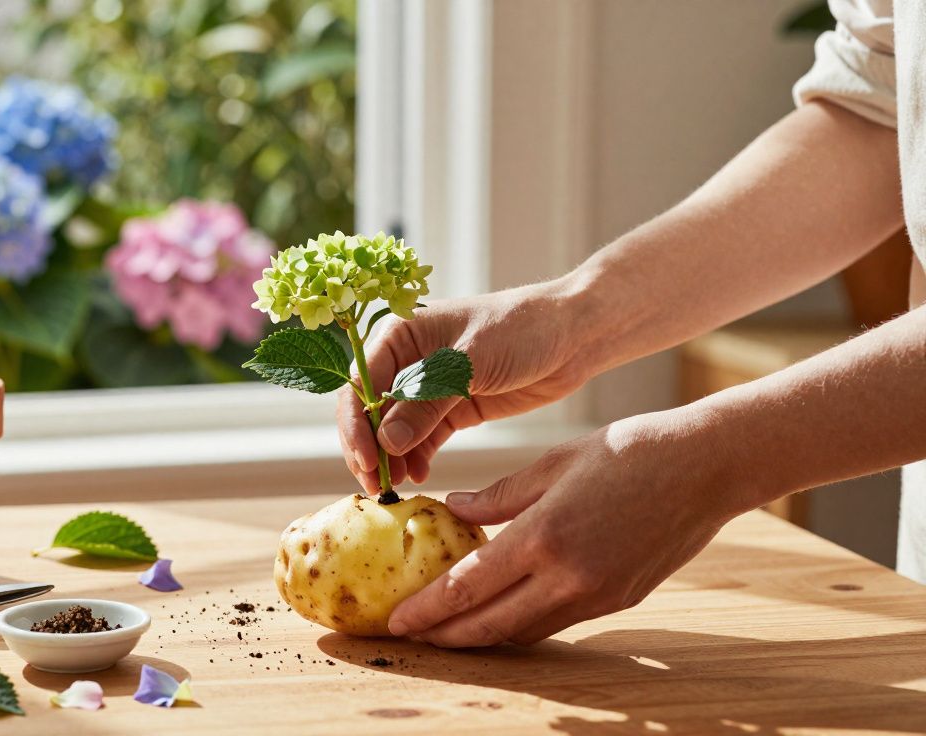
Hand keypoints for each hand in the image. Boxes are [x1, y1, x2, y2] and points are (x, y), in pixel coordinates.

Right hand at [337, 281, 590, 492]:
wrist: (573, 335)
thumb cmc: (521, 329)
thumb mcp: (469, 364)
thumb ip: (426, 403)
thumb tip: (386, 443)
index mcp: (399, 334)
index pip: (361, 384)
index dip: (357, 425)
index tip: (367, 461)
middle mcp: (405, 359)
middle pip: (370, 411)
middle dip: (369, 449)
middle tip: (376, 487)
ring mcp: (428, 387)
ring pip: (393, 430)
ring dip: (391, 459)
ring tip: (396, 489)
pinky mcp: (451, 408)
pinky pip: (422, 438)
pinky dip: (416, 458)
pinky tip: (420, 477)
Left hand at [387, 410, 747, 645]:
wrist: (707, 467)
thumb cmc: (628, 451)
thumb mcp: (551, 464)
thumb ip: (498, 495)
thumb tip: (452, 509)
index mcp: (544, 536)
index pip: (467, 587)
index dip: (426, 611)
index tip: (395, 621)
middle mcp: (569, 577)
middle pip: (490, 625)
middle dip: (445, 636)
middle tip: (411, 636)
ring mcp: (597, 595)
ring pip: (523, 631)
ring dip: (482, 635)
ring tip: (447, 628)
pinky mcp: (618, 601)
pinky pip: (555, 622)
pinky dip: (520, 622)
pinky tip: (501, 611)